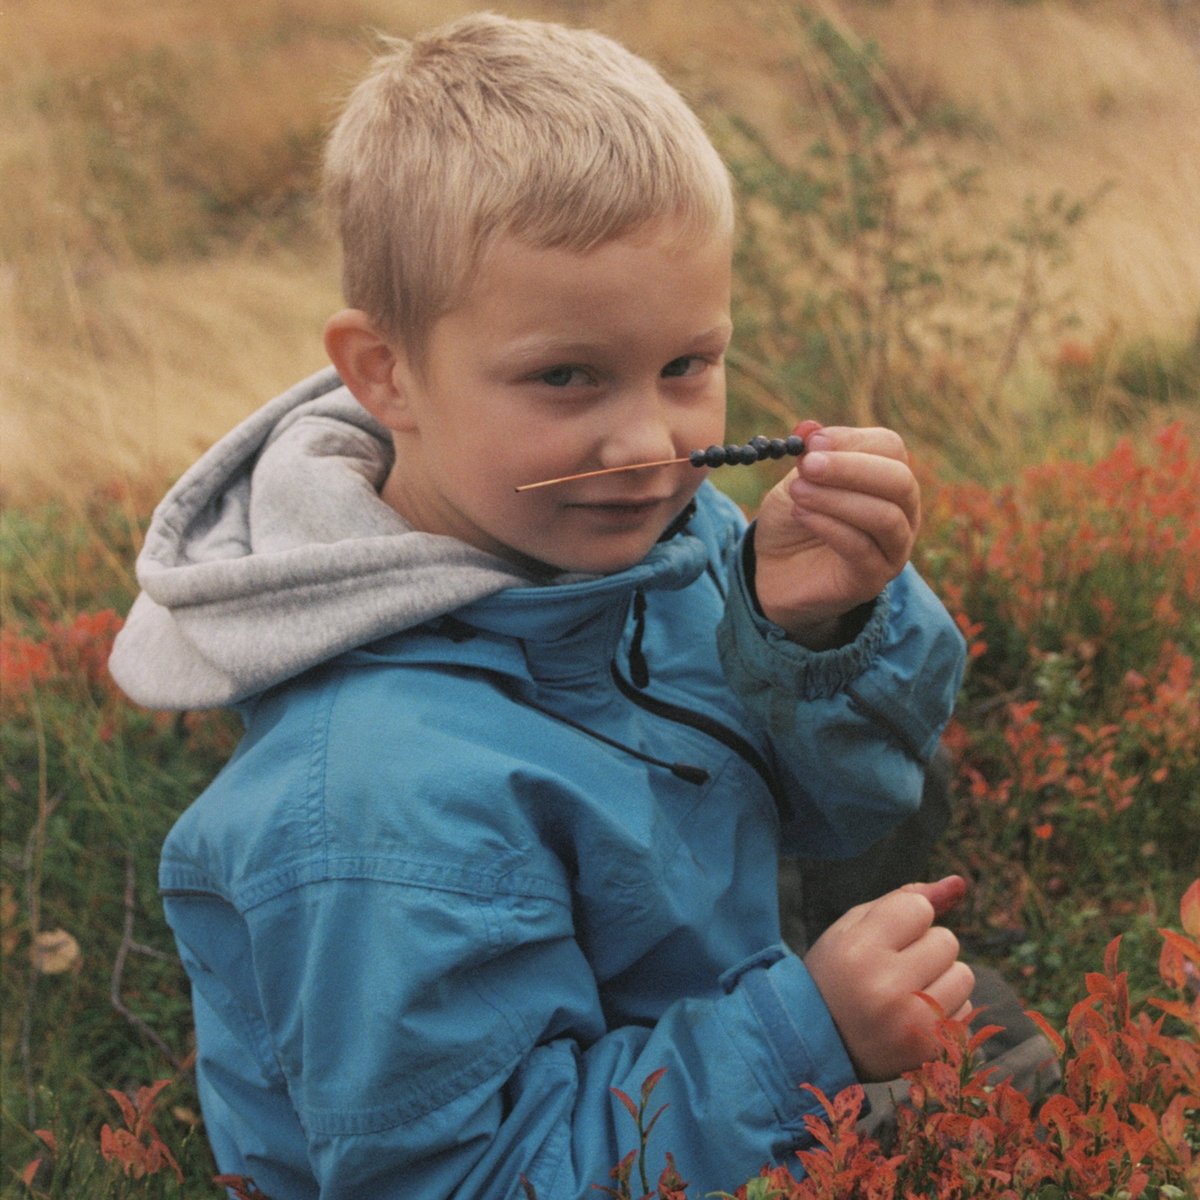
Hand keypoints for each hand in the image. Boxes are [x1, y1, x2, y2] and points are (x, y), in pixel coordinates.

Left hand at [753, 423, 920, 647]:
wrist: (775, 572)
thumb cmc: (795, 520)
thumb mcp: (797, 481)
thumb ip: (808, 458)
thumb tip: (811, 430)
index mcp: (887, 479)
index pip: (890, 448)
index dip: (851, 441)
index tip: (812, 443)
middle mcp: (903, 512)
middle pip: (898, 480)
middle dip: (850, 468)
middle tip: (808, 465)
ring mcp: (893, 549)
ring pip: (884, 516)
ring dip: (836, 499)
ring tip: (797, 492)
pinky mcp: (873, 579)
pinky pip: (862, 548)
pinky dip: (829, 526)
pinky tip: (801, 515)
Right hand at [803, 876, 973, 1081]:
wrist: (817, 1044)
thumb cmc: (837, 973)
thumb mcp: (852, 928)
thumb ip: (904, 899)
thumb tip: (959, 882)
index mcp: (859, 951)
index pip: (919, 908)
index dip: (904, 919)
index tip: (881, 938)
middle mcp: (887, 989)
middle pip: (947, 940)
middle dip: (924, 948)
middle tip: (891, 969)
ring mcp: (913, 1025)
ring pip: (964, 974)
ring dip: (940, 977)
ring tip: (906, 991)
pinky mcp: (933, 1052)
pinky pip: (966, 1009)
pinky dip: (945, 1008)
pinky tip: (913, 1016)